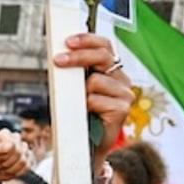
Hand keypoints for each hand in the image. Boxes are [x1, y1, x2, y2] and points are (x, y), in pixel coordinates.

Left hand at [51, 33, 127, 161]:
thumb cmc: (81, 113)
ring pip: (96, 81)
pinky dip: (86, 105)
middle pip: (103, 57)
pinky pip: (96, 99)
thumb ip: (74, 71)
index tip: (67, 42)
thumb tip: (60, 54)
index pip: (104, 46)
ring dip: (81, 91)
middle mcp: (121, 79)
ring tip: (80, 103)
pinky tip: (88, 113)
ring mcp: (125, 94)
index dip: (87, 40)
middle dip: (78, 56)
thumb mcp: (76, 88)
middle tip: (59, 60)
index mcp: (111, 69)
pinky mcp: (123, 109)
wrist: (88, 144)